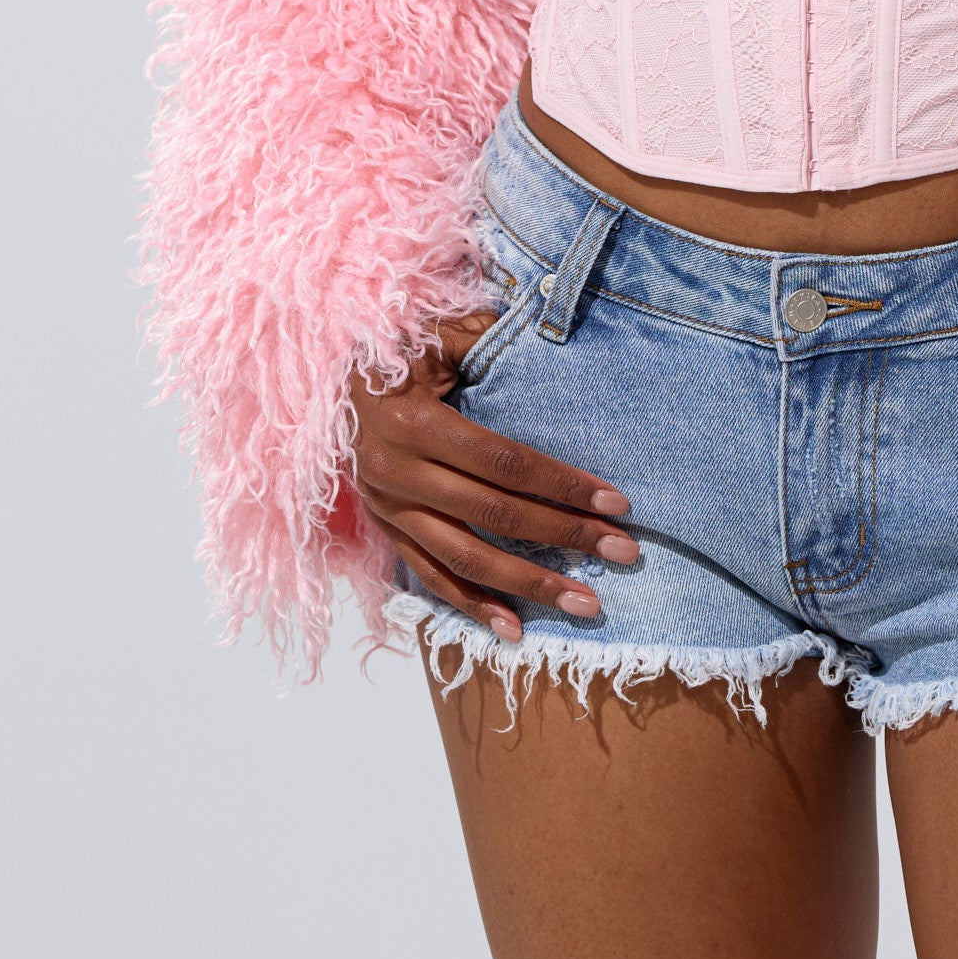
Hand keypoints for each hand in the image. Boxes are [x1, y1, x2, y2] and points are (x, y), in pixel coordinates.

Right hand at [351, 310, 637, 644]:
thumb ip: (489, 336)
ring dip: (530, 585)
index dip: (562, 484)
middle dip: (565, 535)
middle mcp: (397, 473)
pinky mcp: (385, 530)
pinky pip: (431, 576)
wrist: (332, 380)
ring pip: (467, 558)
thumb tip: (554, 329)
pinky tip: (515, 629)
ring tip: (587, 604)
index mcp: (414, 424)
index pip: (504, 463)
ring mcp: (388, 509)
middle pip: (495, 514)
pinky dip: (471, 605)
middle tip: (624, 553)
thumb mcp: (438, 334)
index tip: (616, 503)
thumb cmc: (398, 350)